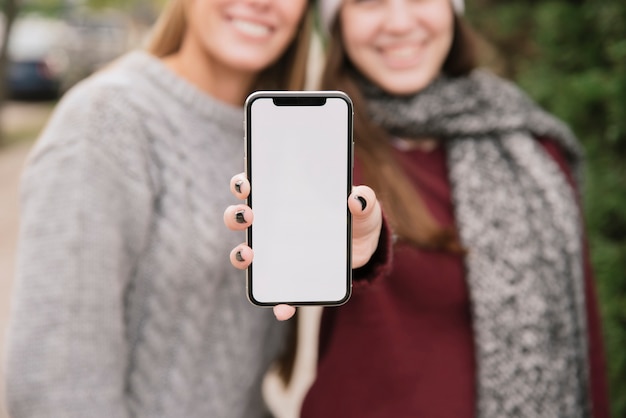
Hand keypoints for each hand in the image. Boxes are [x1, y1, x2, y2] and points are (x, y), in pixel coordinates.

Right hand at [223, 173, 381, 319]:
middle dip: (236, 216)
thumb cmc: (358, 219)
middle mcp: (272, 224)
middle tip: (248, 215)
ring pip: (246, 253)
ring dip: (240, 255)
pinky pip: (276, 294)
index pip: (254, 186)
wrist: (366, 251)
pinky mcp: (288, 280)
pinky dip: (277, 303)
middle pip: (240, 217)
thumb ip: (365, 200)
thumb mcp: (366, 208)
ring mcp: (275, 253)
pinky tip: (283, 309)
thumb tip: (356, 199)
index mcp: (285, 198)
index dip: (242, 184)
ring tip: (249, 254)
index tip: (246, 185)